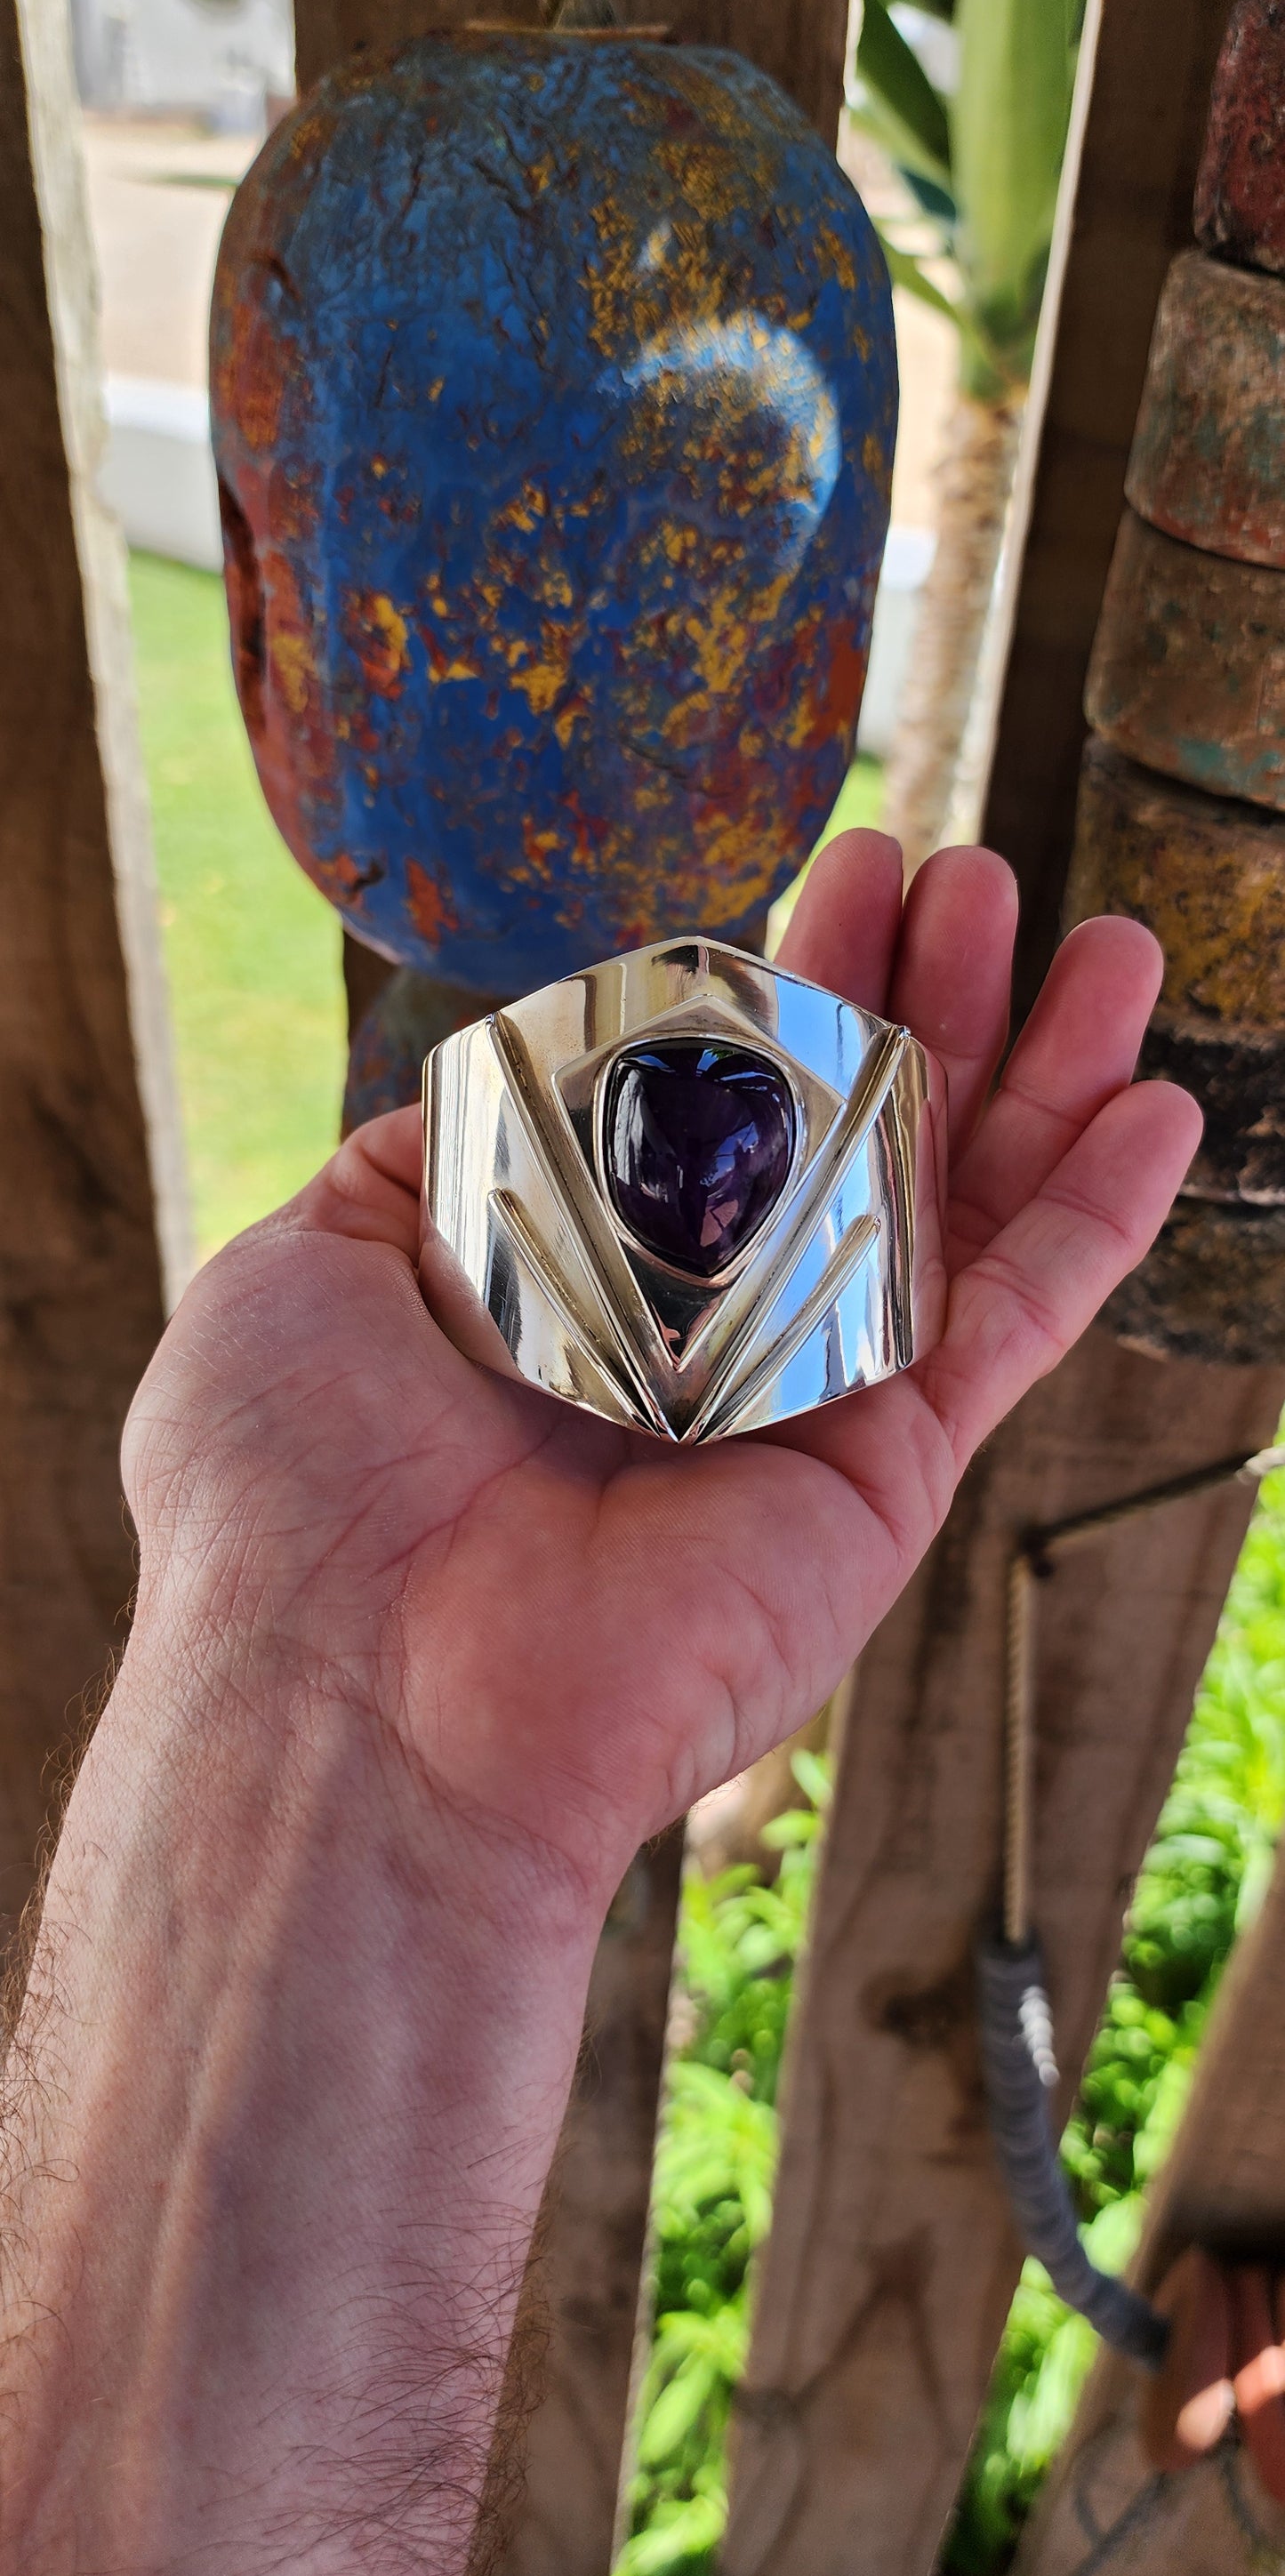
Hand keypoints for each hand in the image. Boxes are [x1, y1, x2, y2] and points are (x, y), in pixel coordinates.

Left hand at [125, 834, 1198, 1910]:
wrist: (355, 1699)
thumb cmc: (288, 1498)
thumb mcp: (308, 1267)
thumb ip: (420, 1163)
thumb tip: (493, 1078)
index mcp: (577, 1273)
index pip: (718, 1103)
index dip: (787, 986)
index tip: (841, 875)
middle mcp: (703, 1329)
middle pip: (860, 1132)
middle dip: (930, 996)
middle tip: (979, 878)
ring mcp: (806, 1400)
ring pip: (964, 1204)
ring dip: (1042, 1069)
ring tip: (1100, 937)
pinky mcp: (886, 1472)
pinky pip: (1017, 1322)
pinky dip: (1100, 1216)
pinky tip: (1157, 1106)